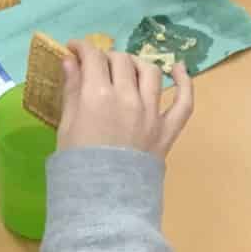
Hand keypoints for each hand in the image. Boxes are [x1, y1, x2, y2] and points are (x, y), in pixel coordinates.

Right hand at [57, 40, 193, 157]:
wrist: (103, 204)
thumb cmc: (77, 167)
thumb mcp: (66, 126)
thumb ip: (71, 90)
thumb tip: (70, 60)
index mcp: (97, 96)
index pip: (93, 56)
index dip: (82, 47)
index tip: (75, 49)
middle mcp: (127, 97)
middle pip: (120, 60)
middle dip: (106, 57)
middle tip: (97, 67)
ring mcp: (151, 113)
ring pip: (149, 71)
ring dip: (136, 64)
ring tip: (127, 69)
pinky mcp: (168, 130)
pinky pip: (184, 101)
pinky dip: (184, 81)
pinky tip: (178, 68)